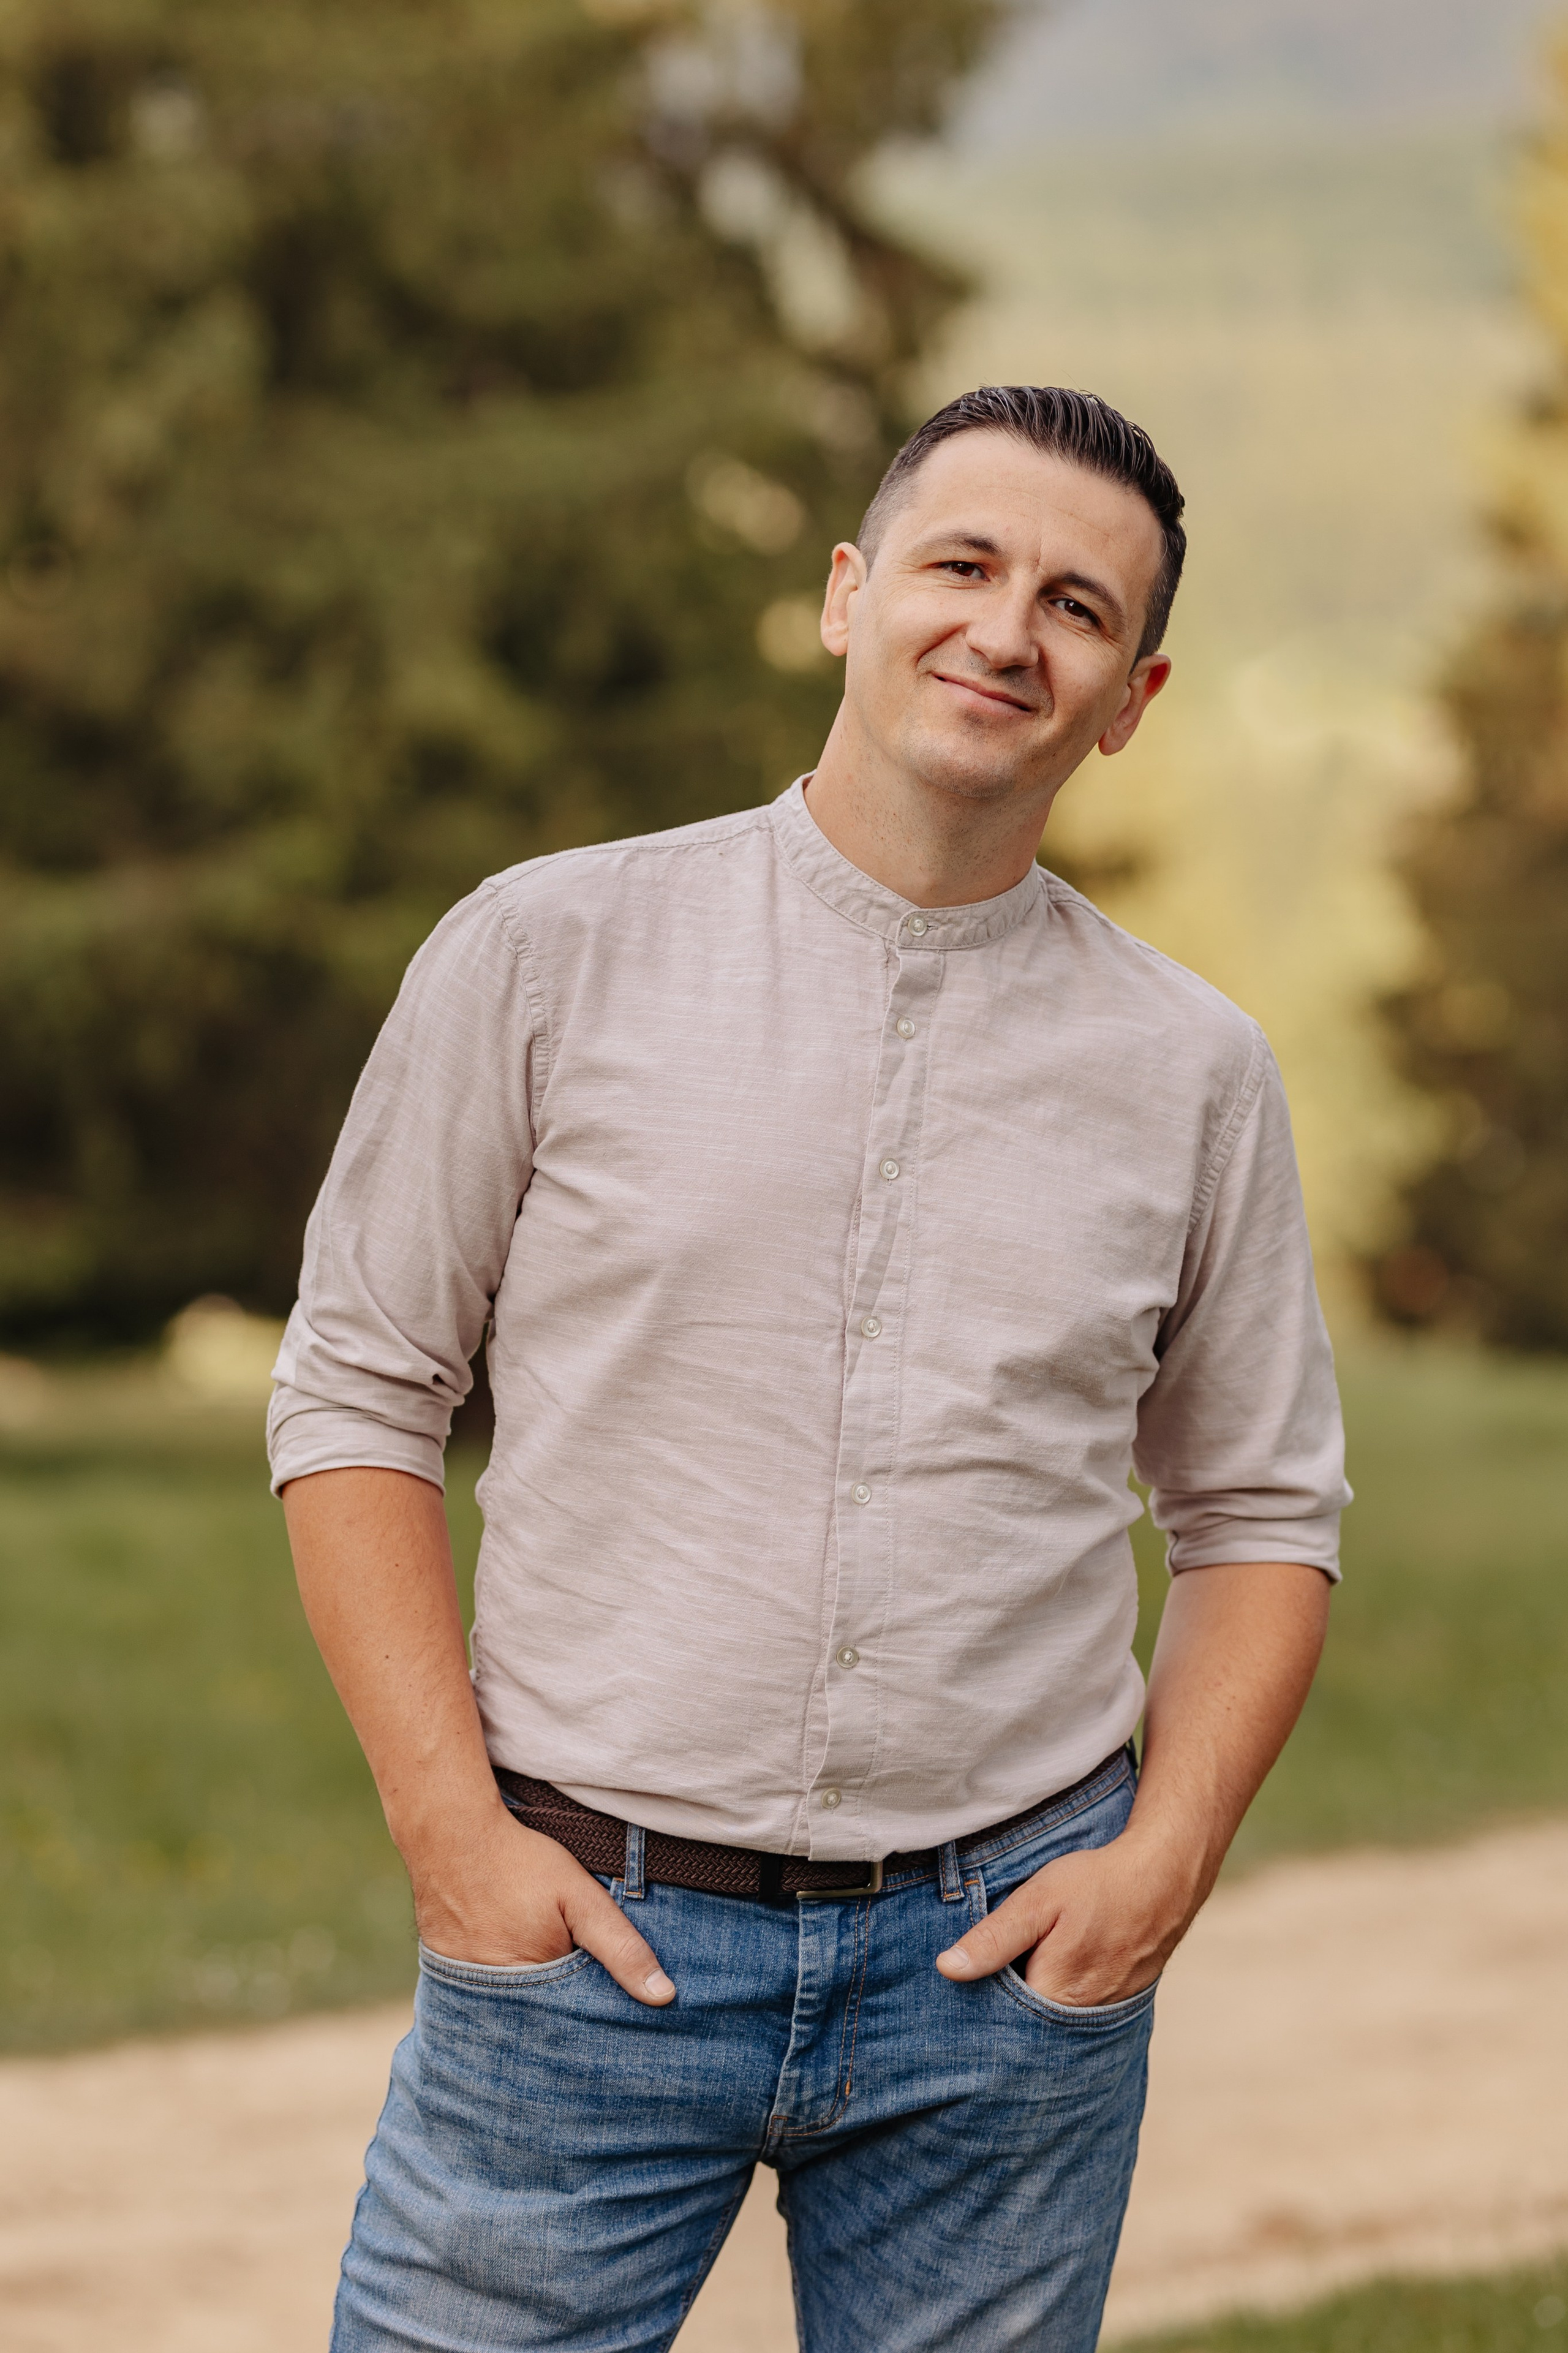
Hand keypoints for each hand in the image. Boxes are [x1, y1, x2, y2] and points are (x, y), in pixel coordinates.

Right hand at [407, 1799, 675, 2005]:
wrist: (449, 1834)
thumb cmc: (520, 1863)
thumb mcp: (580, 1897)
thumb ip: (620, 1946)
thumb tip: (663, 1996)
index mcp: (531, 1988)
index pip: (573, 2025)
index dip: (594, 2019)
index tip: (614, 2016)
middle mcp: (492, 2000)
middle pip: (539, 2023)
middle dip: (562, 2019)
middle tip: (577, 1997)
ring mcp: (463, 1989)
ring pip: (509, 2011)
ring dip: (529, 2004)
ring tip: (542, 1980)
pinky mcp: (444, 1973)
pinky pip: (480, 1995)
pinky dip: (499, 1987)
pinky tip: (510, 1964)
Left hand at [933, 1831, 1197, 2006]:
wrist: (1164, 1877)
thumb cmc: (1098, 1885)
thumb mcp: (1038, 1902)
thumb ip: (994, 1938)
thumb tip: (948, 1969)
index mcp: (1055, 1997)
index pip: (1001, 2023)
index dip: (979, 2009)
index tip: (960, 1996)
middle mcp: (1082, 2019)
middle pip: (1028, 2030)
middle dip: (1005, 2014)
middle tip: (989, 1983)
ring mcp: (1106, 2015)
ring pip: (1054, 2024)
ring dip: (1033, 2009)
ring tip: (1021, 1979)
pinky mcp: (1120, 2003)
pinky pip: (1079, 2014)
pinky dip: (1061, 2001)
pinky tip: (1053, 1976)